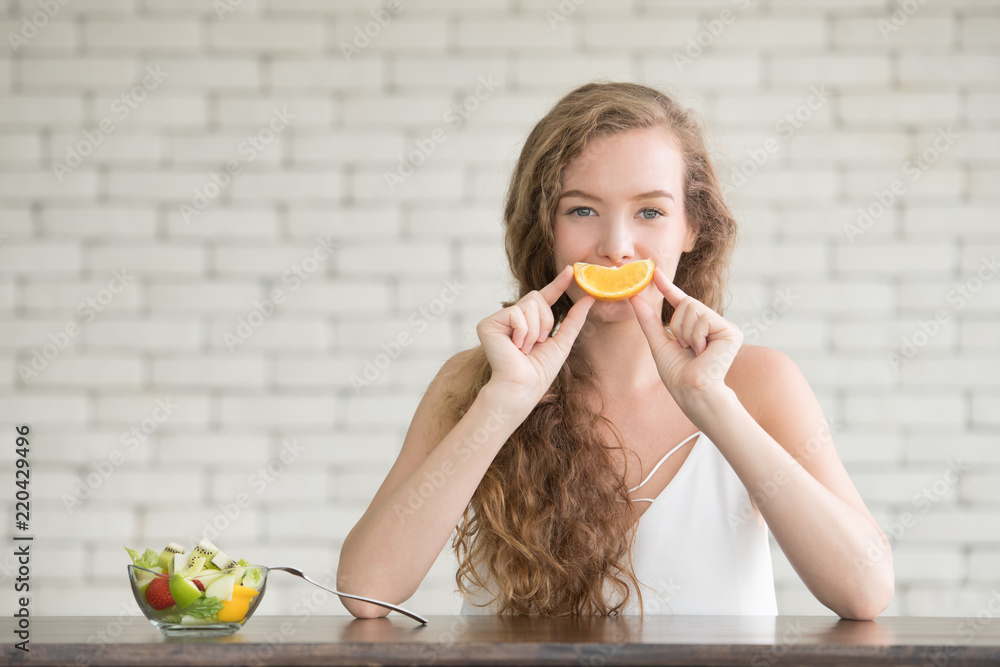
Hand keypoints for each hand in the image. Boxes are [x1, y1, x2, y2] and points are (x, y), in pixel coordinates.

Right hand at [477, 265, 594, 403]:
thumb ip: (575, 319)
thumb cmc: (539, 371)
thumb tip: (590, 297)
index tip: (571, 270)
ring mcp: (498, 320)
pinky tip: (515, 346)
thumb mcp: (562, 342)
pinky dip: (522, 332)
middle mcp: (512, 318)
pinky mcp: (487, 324)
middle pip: (536, 297)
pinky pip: (516, 313)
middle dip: (545, 320)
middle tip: (537, 343)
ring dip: (534, 330)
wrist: (522, 387)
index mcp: (529, 322)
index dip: (557, 284)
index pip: (545, 297)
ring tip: (524, 348)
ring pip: (528, 304)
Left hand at [629, 267, 742, 405]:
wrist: (693, 393)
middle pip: (687, 303)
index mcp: (698, 327)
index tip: (655, 272)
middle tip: (684, 347)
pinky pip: (703, 318)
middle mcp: (713, 324)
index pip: (681, 302)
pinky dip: (696, 336)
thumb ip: (648, 320)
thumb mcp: (658, 342)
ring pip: (694, 308)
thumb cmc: (678, 375)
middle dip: (678, 325)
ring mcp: (724, 327)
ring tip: (694, 351)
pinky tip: (703, 352)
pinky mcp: (732, 331)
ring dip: (685, 332)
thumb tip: (634, 297)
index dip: (668, 287)